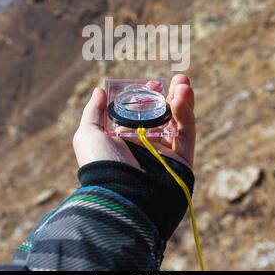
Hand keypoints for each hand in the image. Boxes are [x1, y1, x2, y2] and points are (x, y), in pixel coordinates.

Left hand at [73, 74, 195, 170]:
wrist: (120, 194)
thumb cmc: (100, 163)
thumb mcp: (88, 134)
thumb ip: (94, 111)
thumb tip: (99, 91)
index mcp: (126, 138)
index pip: (142, 112)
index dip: (149, 96)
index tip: (153, 83)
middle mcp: (146, 144)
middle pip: (164, 114)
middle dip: (171, 95)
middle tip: (178, 79)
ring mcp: (165, 152)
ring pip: (179, 121)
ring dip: (183, 100)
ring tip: (184, 83)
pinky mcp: (181, 160)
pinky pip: (187, 133)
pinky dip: (186, 114)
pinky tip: (182, 98)